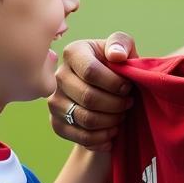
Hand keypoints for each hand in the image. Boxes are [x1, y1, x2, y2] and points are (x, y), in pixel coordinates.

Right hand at [47, 34, 136, 151]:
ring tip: (122, 115)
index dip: (114, 83)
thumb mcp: (124, 49)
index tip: (128, 87)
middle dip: (116, 104)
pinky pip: (81, 137)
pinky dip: (103, 138)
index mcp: (73, 53)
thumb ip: (121, 44)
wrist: (106, 93)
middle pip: (88, 97)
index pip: (91, 72)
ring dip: (112, 121)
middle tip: (128, 103)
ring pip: (86, 119)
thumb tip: (116, 55)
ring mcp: (54, 101)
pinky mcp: (57, 123)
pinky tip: (113, 131)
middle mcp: (58, 76)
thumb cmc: (117, 67)